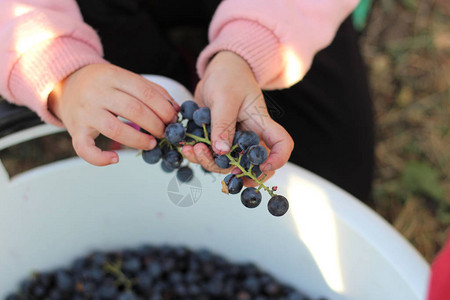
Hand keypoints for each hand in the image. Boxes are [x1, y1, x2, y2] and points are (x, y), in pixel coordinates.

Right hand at [48, 64, 178, 165]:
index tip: (173, 119)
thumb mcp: (126, 78)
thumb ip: (152, 90)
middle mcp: (97, 93)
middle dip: (156, 125)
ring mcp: (85, 112)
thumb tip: (175, 109)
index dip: (164, 108)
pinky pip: (85, 149)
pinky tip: (116, 159)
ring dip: (138, 140)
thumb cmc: (104, 84)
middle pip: (133, 110)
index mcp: (113, 76)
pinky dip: (100, 158)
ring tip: (151, 144)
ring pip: (115, 130)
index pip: (145, 92)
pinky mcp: (75, 130)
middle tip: (165, 133)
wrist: (67, 84)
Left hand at [182, 51, 293, 185]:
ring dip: (208, 163)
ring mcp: (235, 141)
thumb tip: (221, 151)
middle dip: (229, 170)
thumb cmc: (228, 78)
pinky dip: (199, 156)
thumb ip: (223, 124)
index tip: (261, 166)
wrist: (219, 71)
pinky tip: (187, 147)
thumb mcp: (224, 97)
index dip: (278, 159)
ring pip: (228, 165)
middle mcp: (251, 137)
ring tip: (191, 148)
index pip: (281, 144)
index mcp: (261, 124)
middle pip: (251, 165)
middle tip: (204, 155)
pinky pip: (212, 157)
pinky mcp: (220, 140)